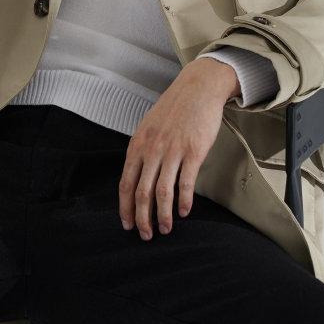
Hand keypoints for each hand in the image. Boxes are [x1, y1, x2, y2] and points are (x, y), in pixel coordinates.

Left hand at [118, 57, 239, 239]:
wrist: (198, 88)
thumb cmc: (174, 108)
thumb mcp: (148, 127)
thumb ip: (142, 151)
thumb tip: (137, 176)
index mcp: (138, 145)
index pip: (125, 183)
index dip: (125, 207)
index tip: (127, 224)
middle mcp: (152, 149)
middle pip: (142, 192)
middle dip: (142, 218)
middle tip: (146, 235)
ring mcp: (172, 150)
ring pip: (163, 192)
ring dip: (163, 215)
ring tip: (165, 229)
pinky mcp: (193, 151)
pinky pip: (186, 182)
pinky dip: (183, 201)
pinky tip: (184, 212)